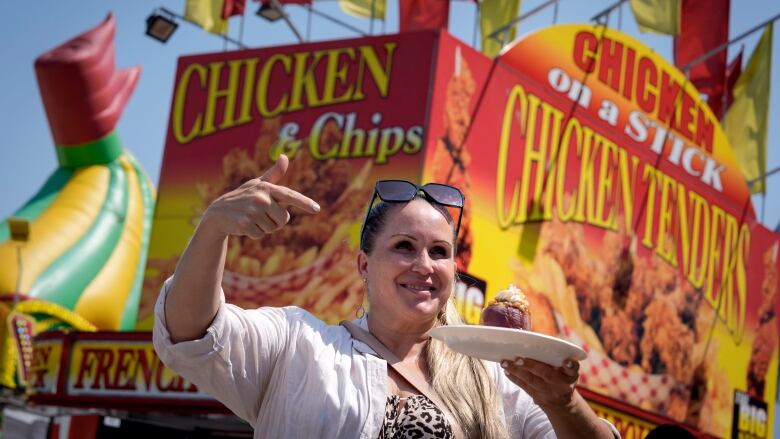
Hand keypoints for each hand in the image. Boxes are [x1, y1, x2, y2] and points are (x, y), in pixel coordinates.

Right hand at [201, 154, 319, 238]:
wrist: (218, 211)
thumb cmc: (242, 196)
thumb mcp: (257, 184)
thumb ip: (274, 174)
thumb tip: (284, 156)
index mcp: (267, 188)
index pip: (290, 195)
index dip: (304, 202)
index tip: (317, 209)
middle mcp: (261, 198)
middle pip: (284, 219)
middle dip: (275, 221)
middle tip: (260, 214)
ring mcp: (253, 211)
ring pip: (272, 228)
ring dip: (263, 227)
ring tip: (251, 218)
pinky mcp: (245, 224)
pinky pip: (260, 234)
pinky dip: (254, 233)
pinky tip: (244, 224)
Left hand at [501, 357, 578, 410]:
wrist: (562, 402)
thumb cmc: (562, 377)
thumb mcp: (566, 370)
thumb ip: (556, 357)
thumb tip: (533, 339)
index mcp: (571, 374)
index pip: (573, 369)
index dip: (570, 365)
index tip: (566, 361)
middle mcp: (562, 384)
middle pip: (546, 374)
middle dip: (531, 366)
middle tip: (517, 358)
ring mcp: (550, 393)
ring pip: (531, 381)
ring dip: (516, 371)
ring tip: (505, 362)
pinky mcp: (539, 398)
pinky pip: (525, 387)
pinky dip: (515, 378)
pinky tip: (507, 371)